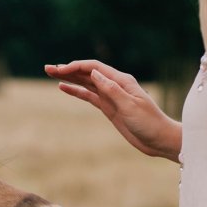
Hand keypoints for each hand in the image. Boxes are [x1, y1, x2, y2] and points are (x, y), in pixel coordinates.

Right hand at [45, 60, 180, 159]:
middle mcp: (114, 85)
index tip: (60, 70)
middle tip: (47, 68)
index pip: (94, 68)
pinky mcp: (109, 108)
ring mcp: (111, 96)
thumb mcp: (130, 106)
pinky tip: (64, 87)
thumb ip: (112, 90)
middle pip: (87, 73)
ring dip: (69, 78)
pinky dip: (77, 91)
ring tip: (51, 74)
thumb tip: (94, 74)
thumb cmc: (149, 123)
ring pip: (86, 83)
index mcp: (121, 81)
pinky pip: (89, 96)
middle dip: (68, 69)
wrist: (159, 139)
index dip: (76, 67)